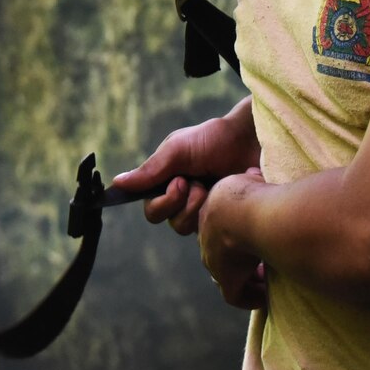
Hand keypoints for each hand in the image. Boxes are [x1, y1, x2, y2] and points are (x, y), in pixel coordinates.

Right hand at [111, 101, 259, 234]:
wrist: (253, 140)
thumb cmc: (215, 139)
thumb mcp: (178, 149)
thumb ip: (151, 169)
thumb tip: (117, 183)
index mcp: (167, 181)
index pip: (151, 207)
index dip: (160, 202)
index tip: (178, 183)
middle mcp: (183, 197)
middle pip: (168, 220)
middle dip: (180, 204)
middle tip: (196, 183)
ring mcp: (204, 208)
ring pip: (187, 227)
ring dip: (198, 207)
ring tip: (214, 186)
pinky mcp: (223, 215)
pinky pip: (210, 229)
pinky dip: (217, 212)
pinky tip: (229, 193)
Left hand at [198, 168, 269, 309]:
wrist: (244, 211)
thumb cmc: (252, 192)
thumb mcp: (250, 181)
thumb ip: (251, 181)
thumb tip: (254, 173)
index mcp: (213, 215)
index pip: (219, 230)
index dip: (236, 236)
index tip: (255, 238)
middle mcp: (210, 240)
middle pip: (222, 255)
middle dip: (242, 261)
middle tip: (263, 264)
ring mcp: (216, 261)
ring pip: (229, 277)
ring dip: (249, 279)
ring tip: (268, 282)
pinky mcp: (228, 278)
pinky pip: (235, 295)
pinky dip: (250, 298)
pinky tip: (266, 297)